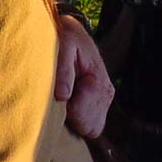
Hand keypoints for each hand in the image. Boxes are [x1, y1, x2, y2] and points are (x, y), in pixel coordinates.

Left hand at [54, 14, 113, 137]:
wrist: (72, 32)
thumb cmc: (65, 38)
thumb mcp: (62, 46)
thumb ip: (63, 70)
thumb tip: (63, 96)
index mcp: (98, 82)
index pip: (79, 114)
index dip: (63, 109)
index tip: (56, 93)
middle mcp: (106, 93)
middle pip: (88, 127)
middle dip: (70, 117)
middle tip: (60, 95)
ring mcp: (105, 100)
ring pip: (91, 130)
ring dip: (75, 119)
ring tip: (65, 96)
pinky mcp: (101, 103)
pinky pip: (92, 125)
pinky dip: (79, 118)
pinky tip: (71, 101)